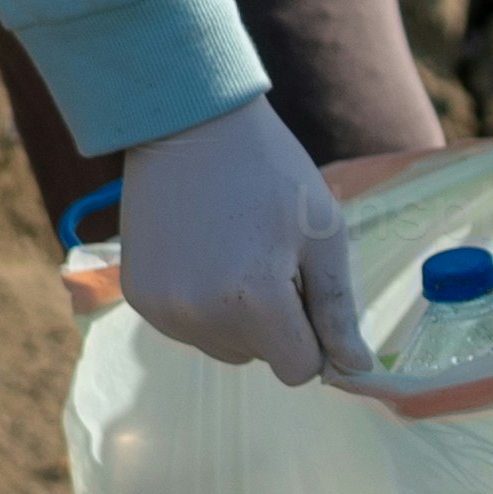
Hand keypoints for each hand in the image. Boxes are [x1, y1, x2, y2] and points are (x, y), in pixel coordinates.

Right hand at [109, 96, 367, 387]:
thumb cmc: (272, 173)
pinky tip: (203, 253)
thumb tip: (355, 369)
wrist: (191, 124)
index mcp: (256, 301)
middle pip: (260, 358)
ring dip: (237, 317)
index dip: (313, 336)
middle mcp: (202, 316)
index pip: (299, 369)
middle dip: (275, 322)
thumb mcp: (322, 235)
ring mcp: (164, 309)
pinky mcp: (138, 297)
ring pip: (223, 346)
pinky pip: (187, 326)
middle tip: (268, 257)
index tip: (308, 292)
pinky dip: (202, 304)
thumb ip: (337, 310)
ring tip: (235, 252)